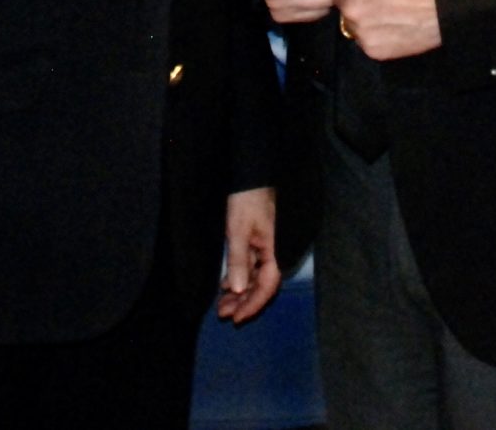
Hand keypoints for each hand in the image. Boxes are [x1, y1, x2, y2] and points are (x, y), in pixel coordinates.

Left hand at [216, 186, 281, 322]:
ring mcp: (264, 248)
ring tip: (221, 305)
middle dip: (243, 302)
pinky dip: (238, 278)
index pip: (267, 286)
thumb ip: (239, 260)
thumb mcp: (238, 230)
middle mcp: (272, 252)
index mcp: (274, 250)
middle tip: (223, 314)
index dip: (252, 304)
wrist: (251, 176)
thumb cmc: (247, 200)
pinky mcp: (256, 242)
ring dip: (239, 293)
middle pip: (261, 285)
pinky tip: (226, 286)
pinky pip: (249, 267)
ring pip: (254, 278)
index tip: (236, 318)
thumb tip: (238, 290)